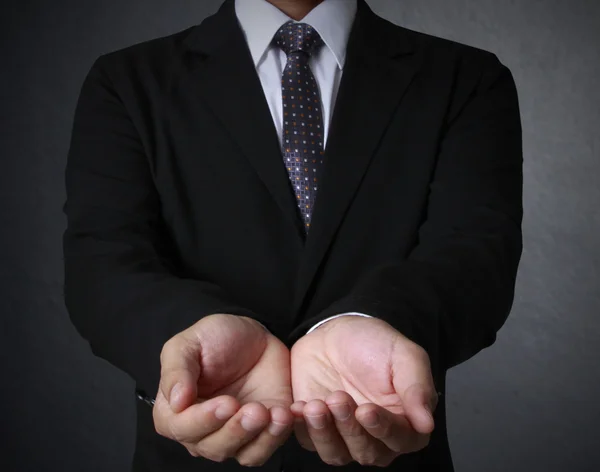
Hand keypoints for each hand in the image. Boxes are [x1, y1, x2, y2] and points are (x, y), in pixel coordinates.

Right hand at [153, 314, 293, 465]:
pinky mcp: (263, 432)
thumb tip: (176, 402)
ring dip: (260, 437)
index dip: (203, 420)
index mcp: (175, 411)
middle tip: (255, 409)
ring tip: (274, 413)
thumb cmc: (215, 337)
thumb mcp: (188, 344)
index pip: (182, 428)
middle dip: (236, 430)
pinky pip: (269, 446)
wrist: (253, 334)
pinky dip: (279, 435)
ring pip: (244, 454)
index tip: (226, 403)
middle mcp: (202, 431)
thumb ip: (177, 370)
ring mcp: (234, 434)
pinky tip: (287, 413)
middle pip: (213, 447)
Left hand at [290, 316, 437, 466]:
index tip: (366, 410)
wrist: (336, 332)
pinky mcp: (315, 430)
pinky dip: (303, 427)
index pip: (399, 440)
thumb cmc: (375, 344)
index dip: (383, 428)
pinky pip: (307, 440)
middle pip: (366, 451)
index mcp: (405, 423)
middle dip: (350, 427)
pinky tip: (299, 406)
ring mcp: (343, 436)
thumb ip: (417, 387)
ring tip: (314, 405)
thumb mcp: (404, 355)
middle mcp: (375, 437)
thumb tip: (426, 422)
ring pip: (335, 453)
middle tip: (338, 398)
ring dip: (324, 433)